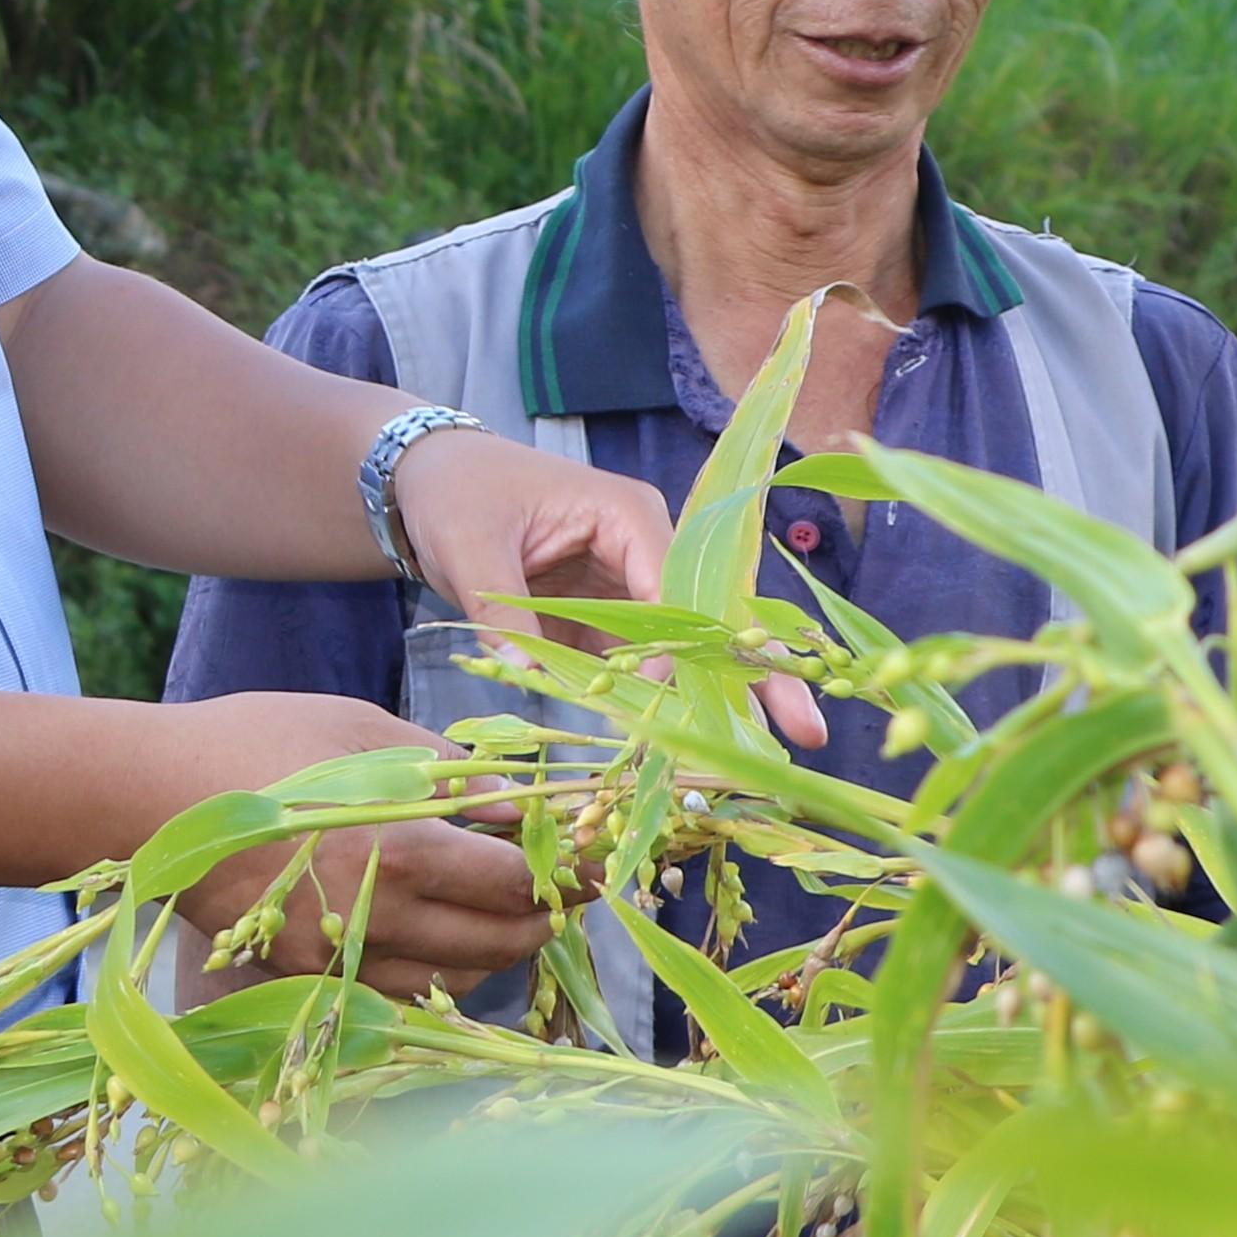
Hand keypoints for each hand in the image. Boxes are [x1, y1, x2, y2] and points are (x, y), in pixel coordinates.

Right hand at [143, 688, 541, 1000]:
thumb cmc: (259, 741)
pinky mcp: (309, 974)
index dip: (569, 875)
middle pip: (501, 940)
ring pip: (456, 978)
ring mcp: (343, 955)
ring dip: (499, 951)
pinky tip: (446, 940)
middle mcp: (384, 915)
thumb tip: (520, 802)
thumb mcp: (363, 731)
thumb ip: (449, 771)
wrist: (150, 798)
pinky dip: (439, 972)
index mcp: (407, 847)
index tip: (594, 863)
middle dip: (547, 918)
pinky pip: (400, 991)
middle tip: (566, 893)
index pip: (520, 881)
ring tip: (513, 917)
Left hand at [390, 428, 835, 752]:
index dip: (677, 651)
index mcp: (627, 515)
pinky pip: (648, 666)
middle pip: (711, 617)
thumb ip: (501, 614)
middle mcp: (648, 550)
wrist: (428, 480)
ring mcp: (633, 588)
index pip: (673, 590)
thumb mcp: (470, 548)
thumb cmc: (457, 495)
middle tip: (808, 730)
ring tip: (771, 757)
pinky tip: (696, 751)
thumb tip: (529, 678)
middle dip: (758, 673)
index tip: (664, 704)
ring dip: (726, 701)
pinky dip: (669, 705)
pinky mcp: (611, 620)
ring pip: (691, 650)